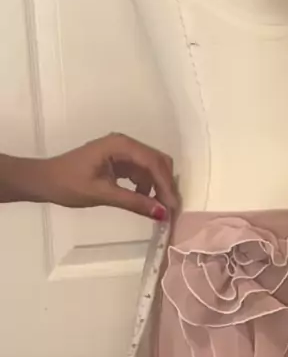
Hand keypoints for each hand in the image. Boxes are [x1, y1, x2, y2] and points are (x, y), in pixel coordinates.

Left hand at [0, 133, 177, 217]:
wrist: (44, 181)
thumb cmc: (68, 184)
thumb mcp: (102, 194)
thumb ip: (133, 202)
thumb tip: (162, 213)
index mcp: (120, 145)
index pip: (153, 163)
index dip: (166, 185)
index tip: (173, 207)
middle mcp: (124, 144)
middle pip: (157, 161)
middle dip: (166, 185)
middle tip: (170, 210)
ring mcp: (122, 152)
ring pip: (151, 167)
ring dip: (158, 187)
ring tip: (159, 210)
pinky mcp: (119, 162)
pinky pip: (141, 173)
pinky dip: (147, 187)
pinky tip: (144, 202)